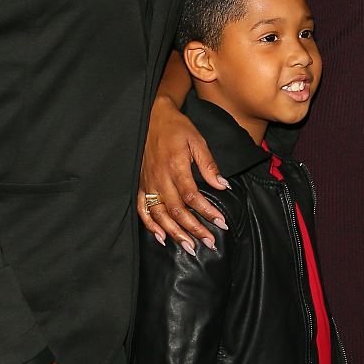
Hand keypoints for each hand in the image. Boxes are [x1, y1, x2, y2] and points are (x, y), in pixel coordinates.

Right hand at [138, 95, 229, 252]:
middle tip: (209, 243)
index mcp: (176, 167)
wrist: (152, 116)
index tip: (221, 223)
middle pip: (177, 211)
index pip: (192, 197)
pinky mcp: (141, 184)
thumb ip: (209, 165)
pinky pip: (143, 209)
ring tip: (189, 247)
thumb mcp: (198, 141)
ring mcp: (149, 182)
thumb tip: (222, 185)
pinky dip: (150, 225)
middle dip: (194, 229)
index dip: (207, 212)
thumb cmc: (177, 128)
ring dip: (175, 233)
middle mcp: (160, 178)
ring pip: (160, 215)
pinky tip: (161, 237)